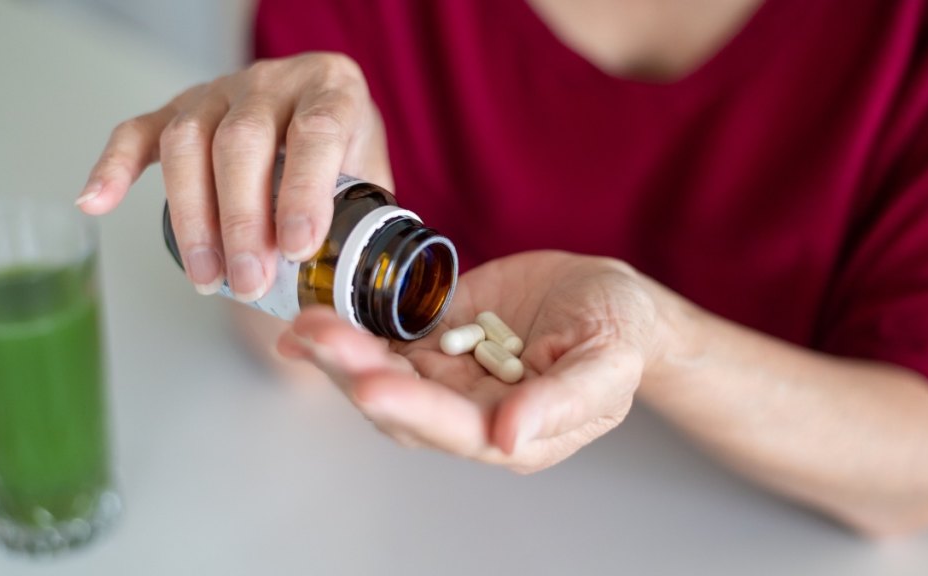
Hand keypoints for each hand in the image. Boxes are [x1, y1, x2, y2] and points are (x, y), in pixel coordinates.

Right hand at [77, 53, 390, 299]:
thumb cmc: (346, 153)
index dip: (304, 192)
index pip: (316, 133)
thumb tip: (350, 308)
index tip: (298, 248)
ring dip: (193, 215)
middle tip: (249, 282)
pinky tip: (97, 202)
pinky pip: (139, 129)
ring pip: (189, 141)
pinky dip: (114, 165)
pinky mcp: (179, 107)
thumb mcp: (372, 178)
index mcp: (332, 90)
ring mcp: (220, 90)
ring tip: (207, 279)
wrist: (320, 107)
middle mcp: (273, 81)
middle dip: (243, 220)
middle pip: (242, 142)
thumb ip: (366, 227)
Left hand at [278, 251, 667, 472]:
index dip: (413, 407)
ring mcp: (448, 374)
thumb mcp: (609, 361)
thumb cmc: (620, 331)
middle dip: (355, 370)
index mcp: (516, 428)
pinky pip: (384, 340)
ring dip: (341, 353)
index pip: (455, 426)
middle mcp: (471, 409)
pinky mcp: (435, 337)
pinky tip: (308, 326)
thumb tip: (510, 436)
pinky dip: (346, 334)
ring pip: (384, 373)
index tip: (371, 382)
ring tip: (307, 323)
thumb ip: (563, 400)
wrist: (608, 294)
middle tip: (318, 335)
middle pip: (403, 403)